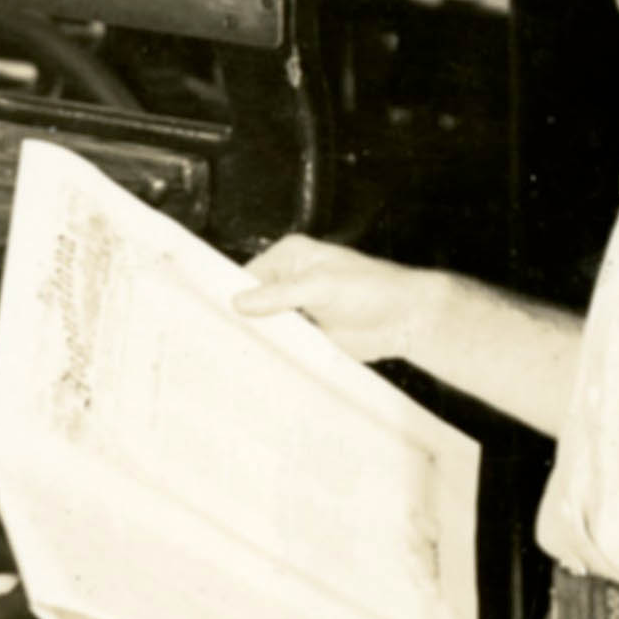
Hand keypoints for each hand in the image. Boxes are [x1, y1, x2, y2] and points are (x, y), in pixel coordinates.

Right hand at [235, 234, 460, 368]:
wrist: (406, 320)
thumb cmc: (372, 291)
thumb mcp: (321, 287)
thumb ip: (278, 295)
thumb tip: (237, 303)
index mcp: (289, 257)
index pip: (245, 275)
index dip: (229, 296)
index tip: (212, 318)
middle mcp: (287, 279)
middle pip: (250, 300)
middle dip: (240, 319)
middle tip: (218, 340)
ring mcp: (294, 308)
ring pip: (262, 323)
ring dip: (256, 337)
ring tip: (233, 353)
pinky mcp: (304, 332)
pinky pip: (279, 342)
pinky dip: (271, 350)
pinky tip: (256, 361)